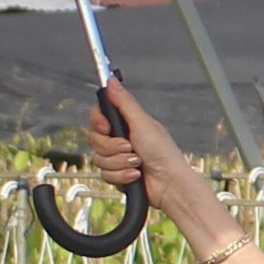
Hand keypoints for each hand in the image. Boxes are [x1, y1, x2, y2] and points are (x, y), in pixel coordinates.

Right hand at [83, 82, 208, 213]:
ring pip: (99, 159)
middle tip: (130, 147)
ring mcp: (118, 158)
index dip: (98, 122)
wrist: (169, 183)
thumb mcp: (142, 122)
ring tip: (137, 163)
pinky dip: (122, 175)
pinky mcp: (118, 174)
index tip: (107, 127)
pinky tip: (135, 175)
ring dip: (119, 162)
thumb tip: (111, 80)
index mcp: (126, 123)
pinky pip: (105, 175)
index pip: (98, 116)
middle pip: (95, 139)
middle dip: (112, 147)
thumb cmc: (162, 152)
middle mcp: (120, 139)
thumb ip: (124, 102)